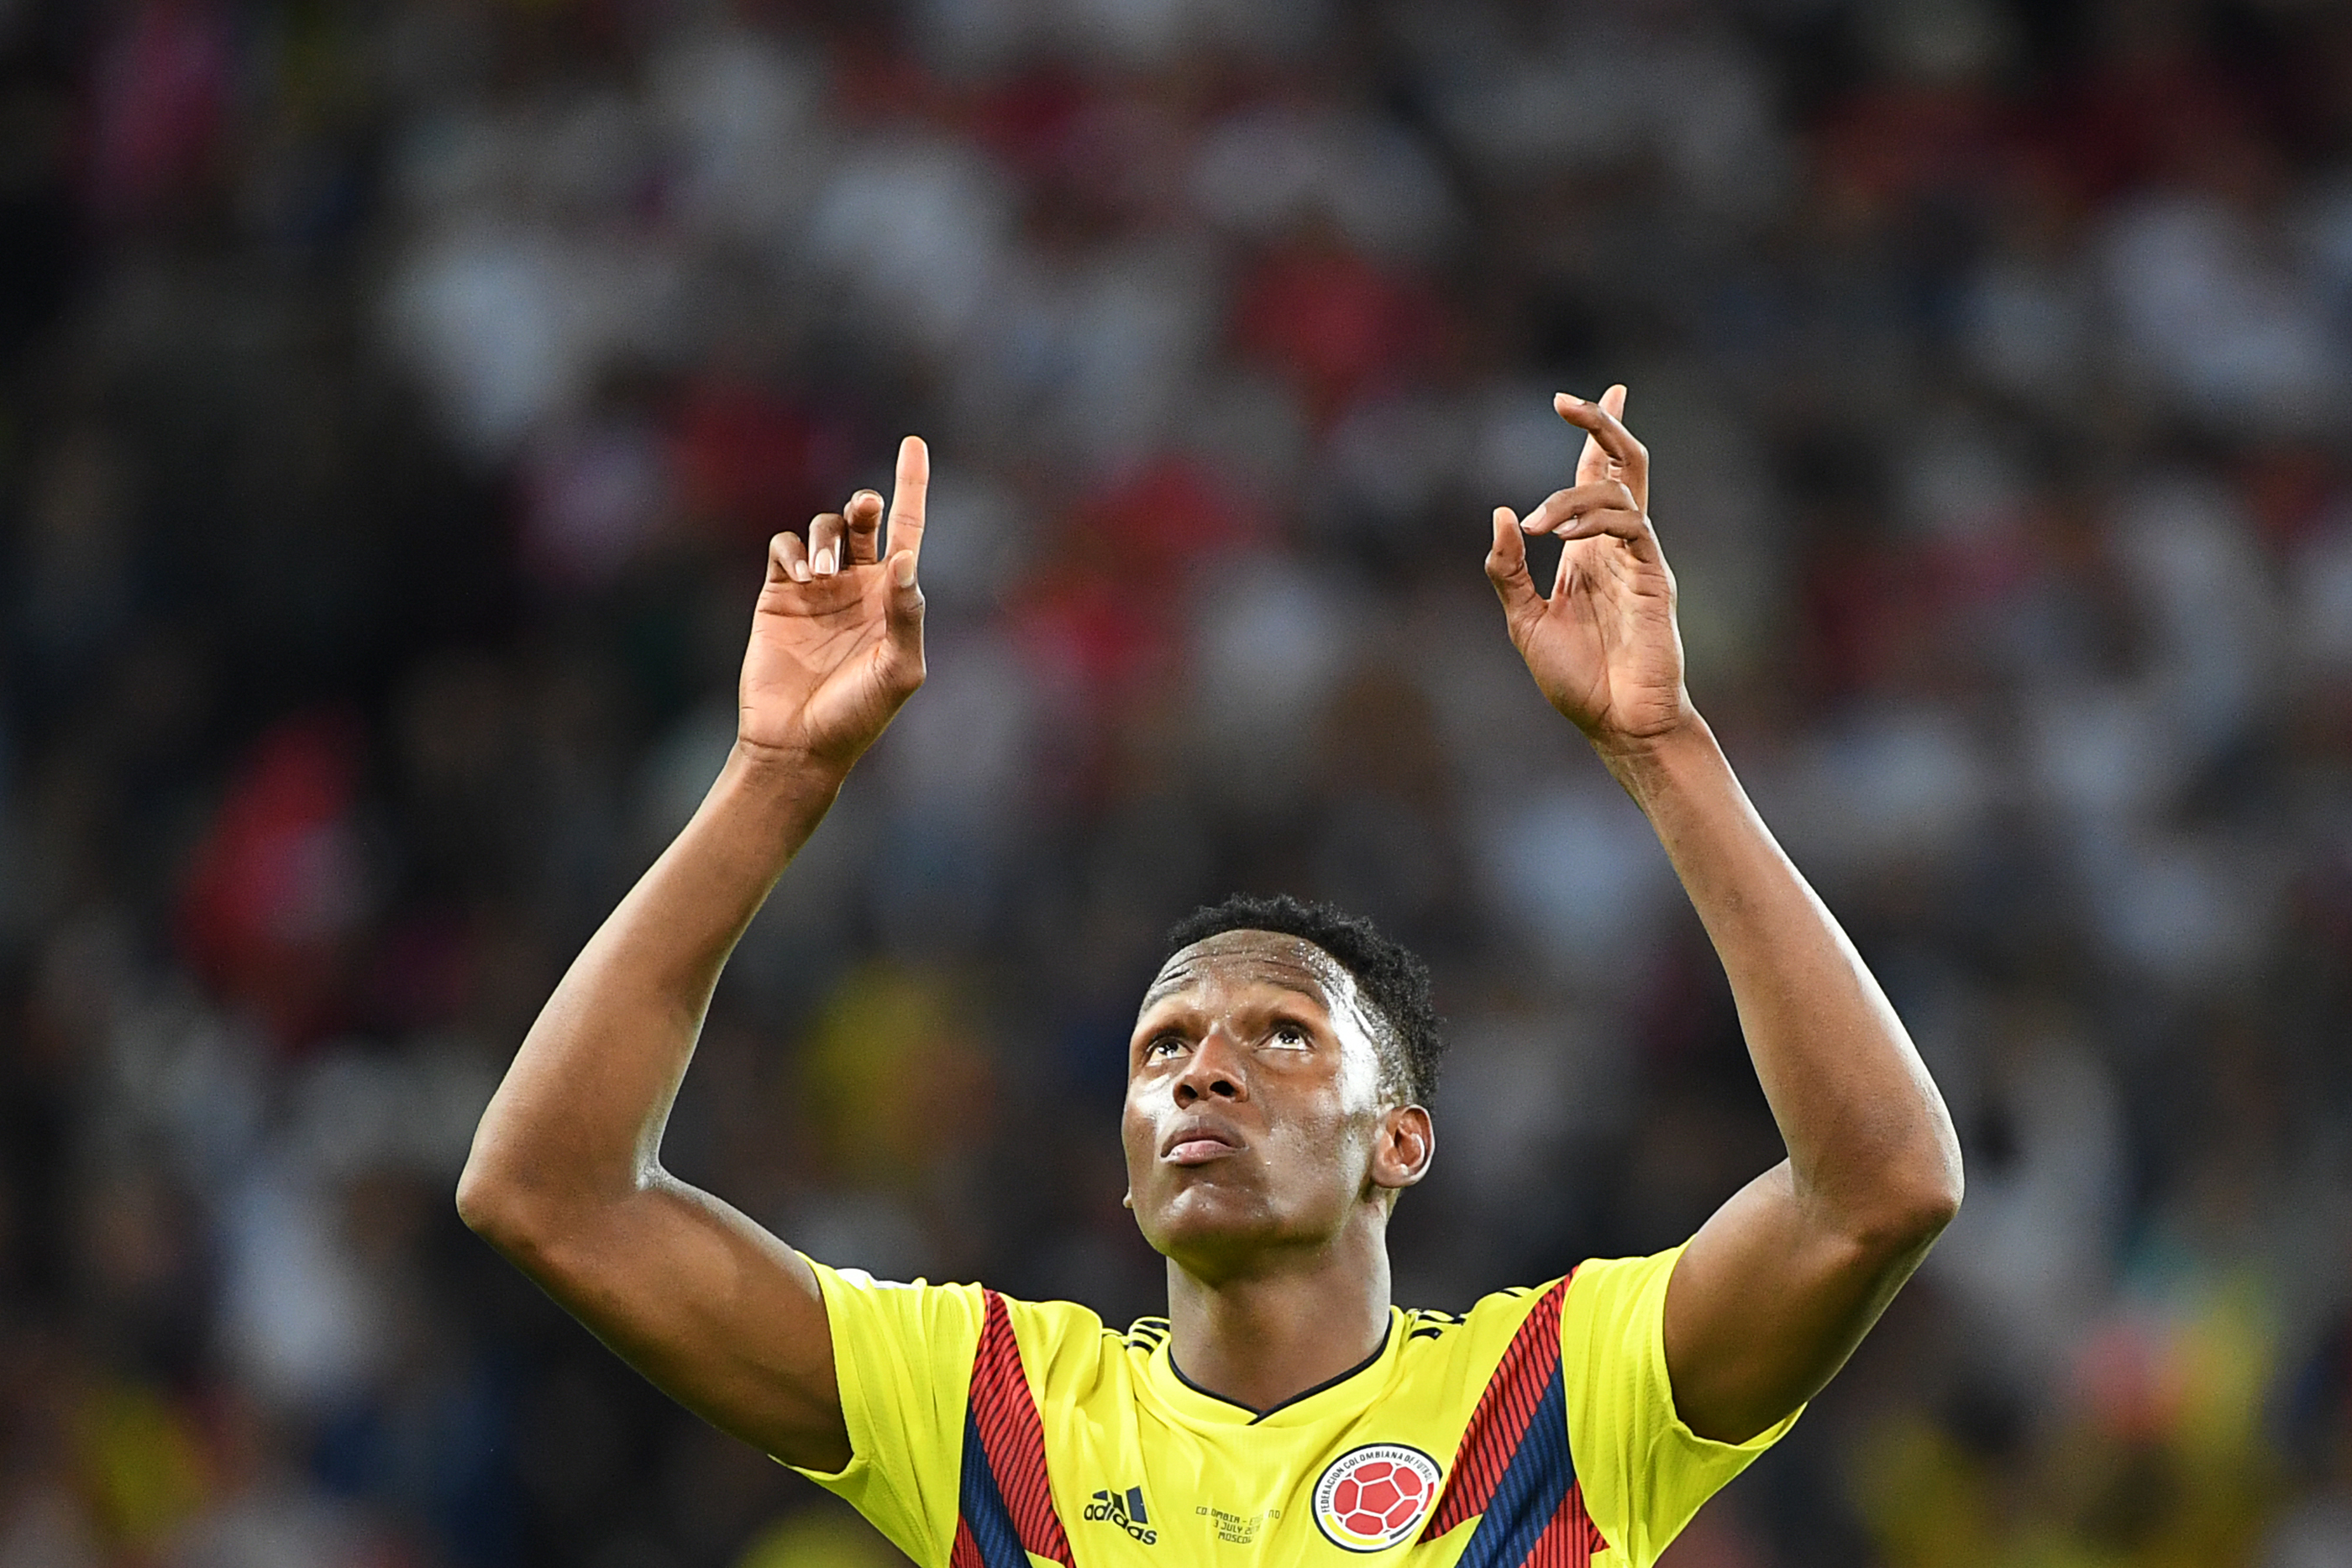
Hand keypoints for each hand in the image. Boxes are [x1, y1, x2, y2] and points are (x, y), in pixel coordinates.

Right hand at [738, 436, 929, 771]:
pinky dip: (791, 549)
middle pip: (863, 521)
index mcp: (893, 598)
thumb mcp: (898, 671)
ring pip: (822, 528)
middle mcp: (857, 585)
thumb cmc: (857, 715)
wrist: (797, 744)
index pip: (907, 531)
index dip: (912, 486)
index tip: (913, 444)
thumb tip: (905, 561)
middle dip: (864, 504)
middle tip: (865, 509)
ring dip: (825, 538)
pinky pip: (783, 548)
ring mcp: (816, 588)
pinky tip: (799, 574)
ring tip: (822, 574)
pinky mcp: (777, 594)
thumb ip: (907, 616)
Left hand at [1485, 386, 1692, 750]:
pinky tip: (1562, 538)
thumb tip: (1501, 514)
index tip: (1571, 400)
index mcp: (1588, 554)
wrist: (1618, 725)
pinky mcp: (1654, 578)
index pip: (1594, 480)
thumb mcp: (1526, 622)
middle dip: (1601, 426)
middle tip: (1567, 401)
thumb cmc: (1578, 682)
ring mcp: (1639, 559)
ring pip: (1622, 489)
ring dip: (1573, 494)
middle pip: (1622, 466)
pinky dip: (1595, 520)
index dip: (1590, 437)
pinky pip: (1633, 526)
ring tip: (1536, 525)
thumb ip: (1509, 571)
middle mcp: (1616, 547)